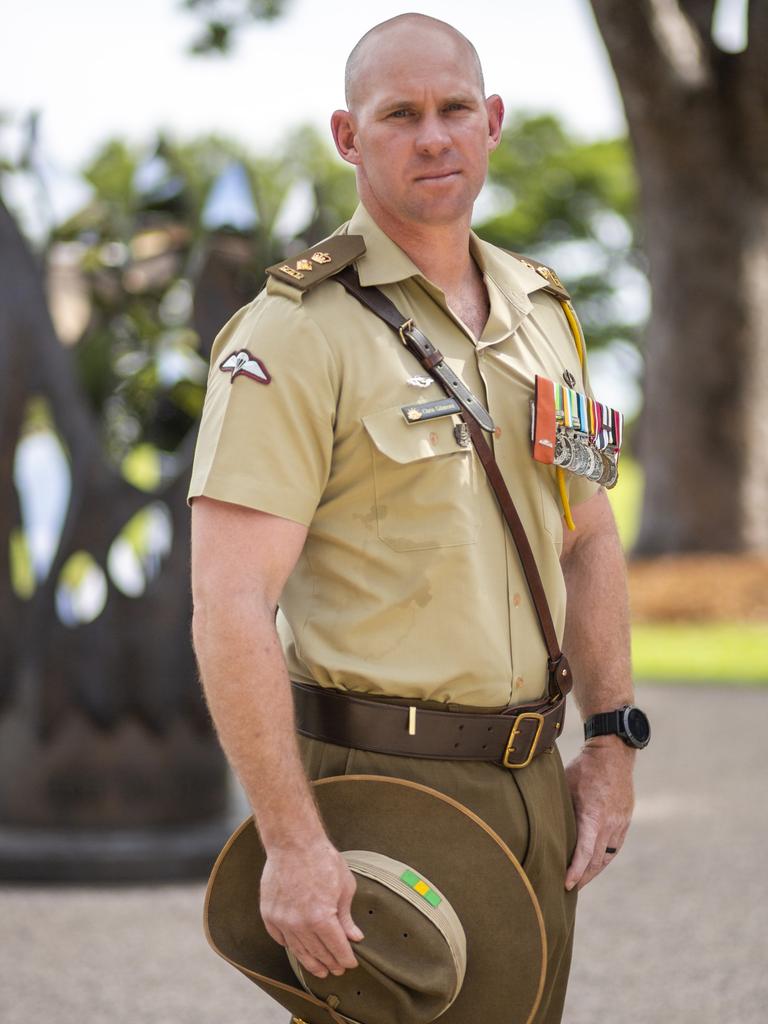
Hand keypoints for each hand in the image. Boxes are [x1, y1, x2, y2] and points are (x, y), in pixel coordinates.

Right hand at [260, 837, 364, 978]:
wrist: (293, 842)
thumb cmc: (322, 859)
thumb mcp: (344, 886)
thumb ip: (346, 916)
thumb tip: (354, 937)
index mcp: (321, 918)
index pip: (337, 948)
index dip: (346, 959)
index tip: (351, 963)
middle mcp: (300, 924)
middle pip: (318, 953)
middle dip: (330, 963)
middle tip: (337, 969)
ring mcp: (282, 920)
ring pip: (298, 950)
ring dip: (311, 962)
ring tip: (319, 970)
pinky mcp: (269, 914)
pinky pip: (280, 938)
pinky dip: (291, 946)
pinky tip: (298, 949)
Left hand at [564, 736, 634, 890]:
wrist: (614, 753)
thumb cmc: (584, 768)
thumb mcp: (566, 785)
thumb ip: (560, 809)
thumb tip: (544, 826)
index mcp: (594, 815)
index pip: (585, 853)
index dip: (575, 872)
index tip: (566, 884)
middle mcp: (610, 823)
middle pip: (596, 861)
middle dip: (582, 878)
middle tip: (568, 890)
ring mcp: (620, 823)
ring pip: (607, 857)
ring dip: (593, 871)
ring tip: (580, 881)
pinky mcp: (625, 820)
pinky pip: (615, 847)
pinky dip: (604, 858)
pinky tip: (594, 864)